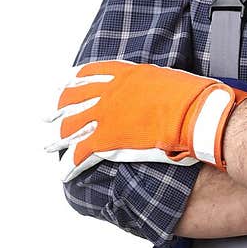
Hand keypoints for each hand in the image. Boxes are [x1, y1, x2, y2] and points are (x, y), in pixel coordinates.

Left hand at [43, 60, 246, 182]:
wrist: (197, 114)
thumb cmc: (191, 98)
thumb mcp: (165, 79)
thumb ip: (148, 84)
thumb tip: (148, 89)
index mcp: (123, 75)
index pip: (87, 75)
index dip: (73, 83)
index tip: (64, 87)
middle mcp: (108, 92)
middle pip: (73, 100)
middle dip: (60, 110)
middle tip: (50, 116)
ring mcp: (105, 116)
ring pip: (70, 128)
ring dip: (58, 138)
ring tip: (49, 146)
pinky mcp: (107, 141)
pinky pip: (79, 155)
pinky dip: (69, 166)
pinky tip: (64, 173)